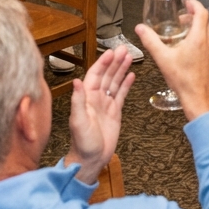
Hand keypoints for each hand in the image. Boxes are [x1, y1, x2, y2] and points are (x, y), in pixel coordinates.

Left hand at [65, 47, 134, 184]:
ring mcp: (105, 104)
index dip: (103, 63)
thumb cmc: (82, 143)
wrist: (91, 159)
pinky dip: (126, 84)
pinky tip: (132, 75)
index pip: (95, 75)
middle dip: (115, 62)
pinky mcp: (115, 112)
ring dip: (121, 69)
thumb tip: (76, 81)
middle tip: (124, 49)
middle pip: (107, 75)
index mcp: (86, 98)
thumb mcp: (78, 122)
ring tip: (129, 57)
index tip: (111, 52)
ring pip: (115, 82)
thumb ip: (78, 101)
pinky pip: (121, 94)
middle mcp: (96, 98)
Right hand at [135, 0, 208, 120]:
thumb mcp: (162, 58)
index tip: (187, 3)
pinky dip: (201, 41)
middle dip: (193, 17)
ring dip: (197, 29)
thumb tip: (140, 29)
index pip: (202, 12)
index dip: (194, 4)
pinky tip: (189, 50)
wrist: (198, 99)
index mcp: (199, 38)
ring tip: (183, 34)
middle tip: (181, 18)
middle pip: (204, 22)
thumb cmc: (183, 80)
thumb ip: (150, 41)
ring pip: (207, 33)